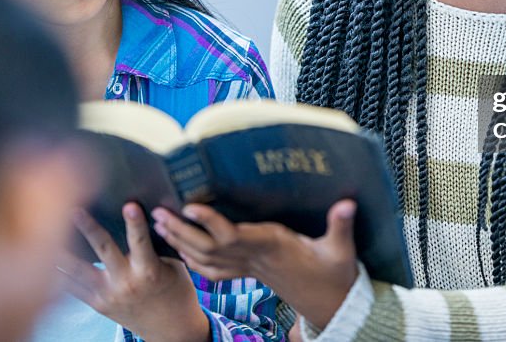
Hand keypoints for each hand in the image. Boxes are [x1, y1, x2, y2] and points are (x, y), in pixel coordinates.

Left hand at [57, 203, 211, 341]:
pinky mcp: (98, 304)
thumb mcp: (175, 266)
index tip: (129, 204)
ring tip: (45, 234)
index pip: (141, 241)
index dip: (136, 223)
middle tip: (75, 210)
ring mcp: (109, 295)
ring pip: (80, 271)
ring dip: (64, 252)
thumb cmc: (177, 291)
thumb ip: (160, 244)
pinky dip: (60, 273)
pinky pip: (73, 287)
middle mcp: (126, 283)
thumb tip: (153, 215)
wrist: (171, 329)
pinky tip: (45, 257)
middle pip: (104, 251)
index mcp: (149, 272)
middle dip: (89, 229)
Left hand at [151, 200, 358, 329]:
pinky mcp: (249, 274)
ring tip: (159, 223)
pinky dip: (193, 260)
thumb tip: (348, 203)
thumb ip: (341, 225)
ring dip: (180, 242)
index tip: (190, 206)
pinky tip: (180, 249)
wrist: (330, 302)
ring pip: (206, 259)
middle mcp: (254, 259)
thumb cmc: (334, 274)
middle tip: (157, 212)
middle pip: (209, 247)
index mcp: (271, 248)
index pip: (234, 235)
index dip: (210, 222)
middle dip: (182, 231)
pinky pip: (214, 271)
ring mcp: (249, 269)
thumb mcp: (341, 250)